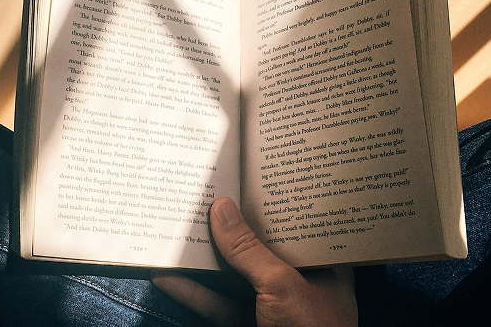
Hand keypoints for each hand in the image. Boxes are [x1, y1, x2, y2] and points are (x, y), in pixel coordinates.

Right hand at [152, 197, 357, 326]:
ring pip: (232, 277)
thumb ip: (249, 249)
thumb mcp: (282, 285)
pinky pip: (216, 305)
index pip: (296, 225)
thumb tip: (221, 209)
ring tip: (175, 231)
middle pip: (258, 249)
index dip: (271, 203)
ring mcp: (270, 308)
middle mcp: (298, 284)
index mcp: (323, 266)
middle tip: (203, 197)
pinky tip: (167, 276)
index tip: (244, 179)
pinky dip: (192, 292)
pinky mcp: (245, 326)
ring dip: (203, 260)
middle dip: (229, 229)